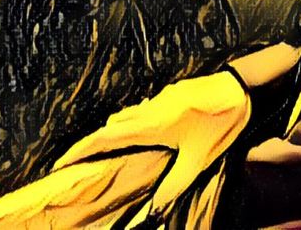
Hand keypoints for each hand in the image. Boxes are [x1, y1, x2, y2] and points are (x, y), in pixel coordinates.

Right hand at [52, 70, 250, 215]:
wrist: (240, 87)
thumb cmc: (219, 124)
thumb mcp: (197, 161)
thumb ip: (173, 186)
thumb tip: (153, 213)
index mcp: (150, 125)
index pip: (105, 137)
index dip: (80, 149)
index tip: (60, 163)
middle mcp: (149, 109)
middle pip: (110, 127)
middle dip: (91, 144)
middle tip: (76, 161)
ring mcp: (159, 98)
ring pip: (127, 116)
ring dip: (113, 132)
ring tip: (103, 151)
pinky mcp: (170, 94)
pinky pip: (143, 110)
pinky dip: (133, 123)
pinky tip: (140, 132)